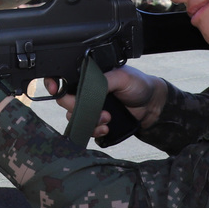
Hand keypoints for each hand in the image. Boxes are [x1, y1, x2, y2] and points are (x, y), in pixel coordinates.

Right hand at [47, 66, 166, 139]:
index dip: (55, 85)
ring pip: (75, 117)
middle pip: (66, 101)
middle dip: (79, 109)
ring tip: (107, 120)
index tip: (55, 90)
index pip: (64, 78)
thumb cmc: (139, 85)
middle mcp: (86, 91)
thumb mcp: (122, 76)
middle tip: (100, 111)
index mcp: (88, 75)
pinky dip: (94, 131)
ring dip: (90, 122)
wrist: (153, 106)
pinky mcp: (96, 122)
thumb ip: (102, 80)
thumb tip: (87, 87)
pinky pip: (86, 129)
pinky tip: (106, 129)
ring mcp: (90, 107)